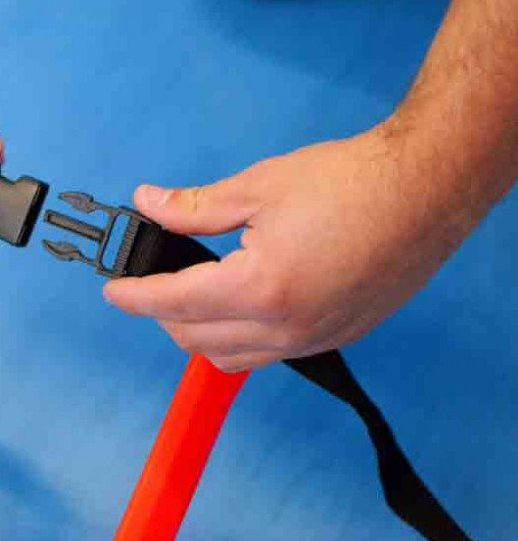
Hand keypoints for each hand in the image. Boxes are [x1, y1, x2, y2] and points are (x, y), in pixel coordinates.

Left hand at [103, 127, 471, 371]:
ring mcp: (315, 338)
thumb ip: (194, 206)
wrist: (426, 188)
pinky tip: (238, 305)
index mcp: (261, 288)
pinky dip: (239, 339)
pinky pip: (269, 356)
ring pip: (231, 358)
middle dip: (161, 315)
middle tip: (151, 282)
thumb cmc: (350, 182)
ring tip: (189, 296)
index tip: (113, 291)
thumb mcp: (258, 186)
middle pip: (196, 340)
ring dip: (198, 334)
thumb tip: (149, 203)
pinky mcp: (337, 336)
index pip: (174, 303)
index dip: (135, 296)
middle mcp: (287, 327)